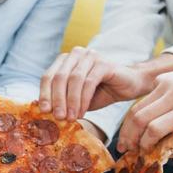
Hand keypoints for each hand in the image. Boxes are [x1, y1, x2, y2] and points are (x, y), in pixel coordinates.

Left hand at [39, 47, 156, 121]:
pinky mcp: (103, 63)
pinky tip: (82, 112)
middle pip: (59, 77)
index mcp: (65, 60)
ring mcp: (90, 56)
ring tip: (70, 118)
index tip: (43, 112)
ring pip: (73, 80)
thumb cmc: (100, 92)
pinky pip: (89, 82)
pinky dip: (83, 99)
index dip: (44, 94)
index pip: (48, 76)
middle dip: (56, 99)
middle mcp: (76, 54)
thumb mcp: (76, 99)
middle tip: (58, 117)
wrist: (129, 86)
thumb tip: (43, 110)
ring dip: (70, 101)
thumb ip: (61, 100)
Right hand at [118, 61, 172, 153]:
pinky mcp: (162, 77)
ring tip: (127, 139)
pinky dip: (142, 111)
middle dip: (129, 136)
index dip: (145, 144)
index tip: (143, 153)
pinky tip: (147, 119)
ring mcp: (167, 83)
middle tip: (126, 148)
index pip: (155, 129)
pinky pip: (145, 98)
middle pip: (139, 117)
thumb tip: (160, 157)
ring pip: (137, 107)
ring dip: (129, 125)